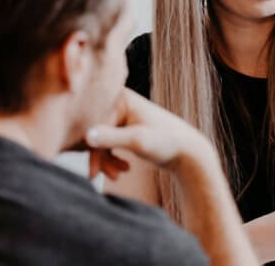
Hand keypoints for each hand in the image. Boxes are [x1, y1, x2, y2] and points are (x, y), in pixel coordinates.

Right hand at [84, 87, 212, 178]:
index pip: (95, 125)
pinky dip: (113, 158)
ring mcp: (122, 114)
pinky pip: (108, 143)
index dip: (93, 151)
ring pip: (101, 141)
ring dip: (107, 160)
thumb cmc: (166, 143)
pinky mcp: (126, 126)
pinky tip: (124, 170)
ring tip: (119, 175)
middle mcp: (118, 101)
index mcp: (120, 97)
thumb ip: (111, 138)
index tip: (93, 174)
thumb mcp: (137, 141)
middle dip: (102, 158)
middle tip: (112, 177)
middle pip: (96, 133)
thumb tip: (86, 136)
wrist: (188, 152)